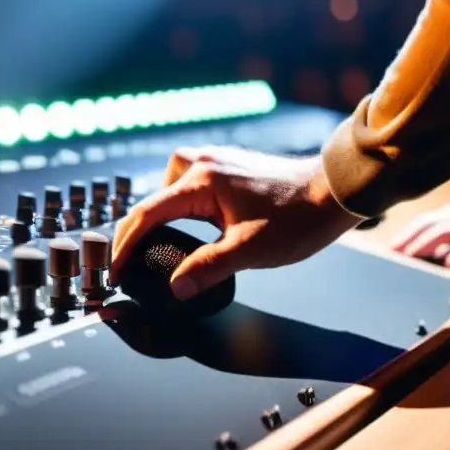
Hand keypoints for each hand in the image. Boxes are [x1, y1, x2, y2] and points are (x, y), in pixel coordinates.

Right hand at [110, 146, 361, 299]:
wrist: (333, 190)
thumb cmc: (296, 218)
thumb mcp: (250, 250)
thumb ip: (208, 268)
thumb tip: (176, 289)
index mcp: (201, 181)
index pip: (146, 214)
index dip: (125, 246)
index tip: (116, 272)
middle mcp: (202, 163)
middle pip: (153, 198)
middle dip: (137, 232)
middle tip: (129, 263)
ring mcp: (216, 160)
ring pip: (169, 186)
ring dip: (160, 213)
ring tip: (159, 244)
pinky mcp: (228, 165)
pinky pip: (189, 181)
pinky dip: (180, 203)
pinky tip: (191, 222)